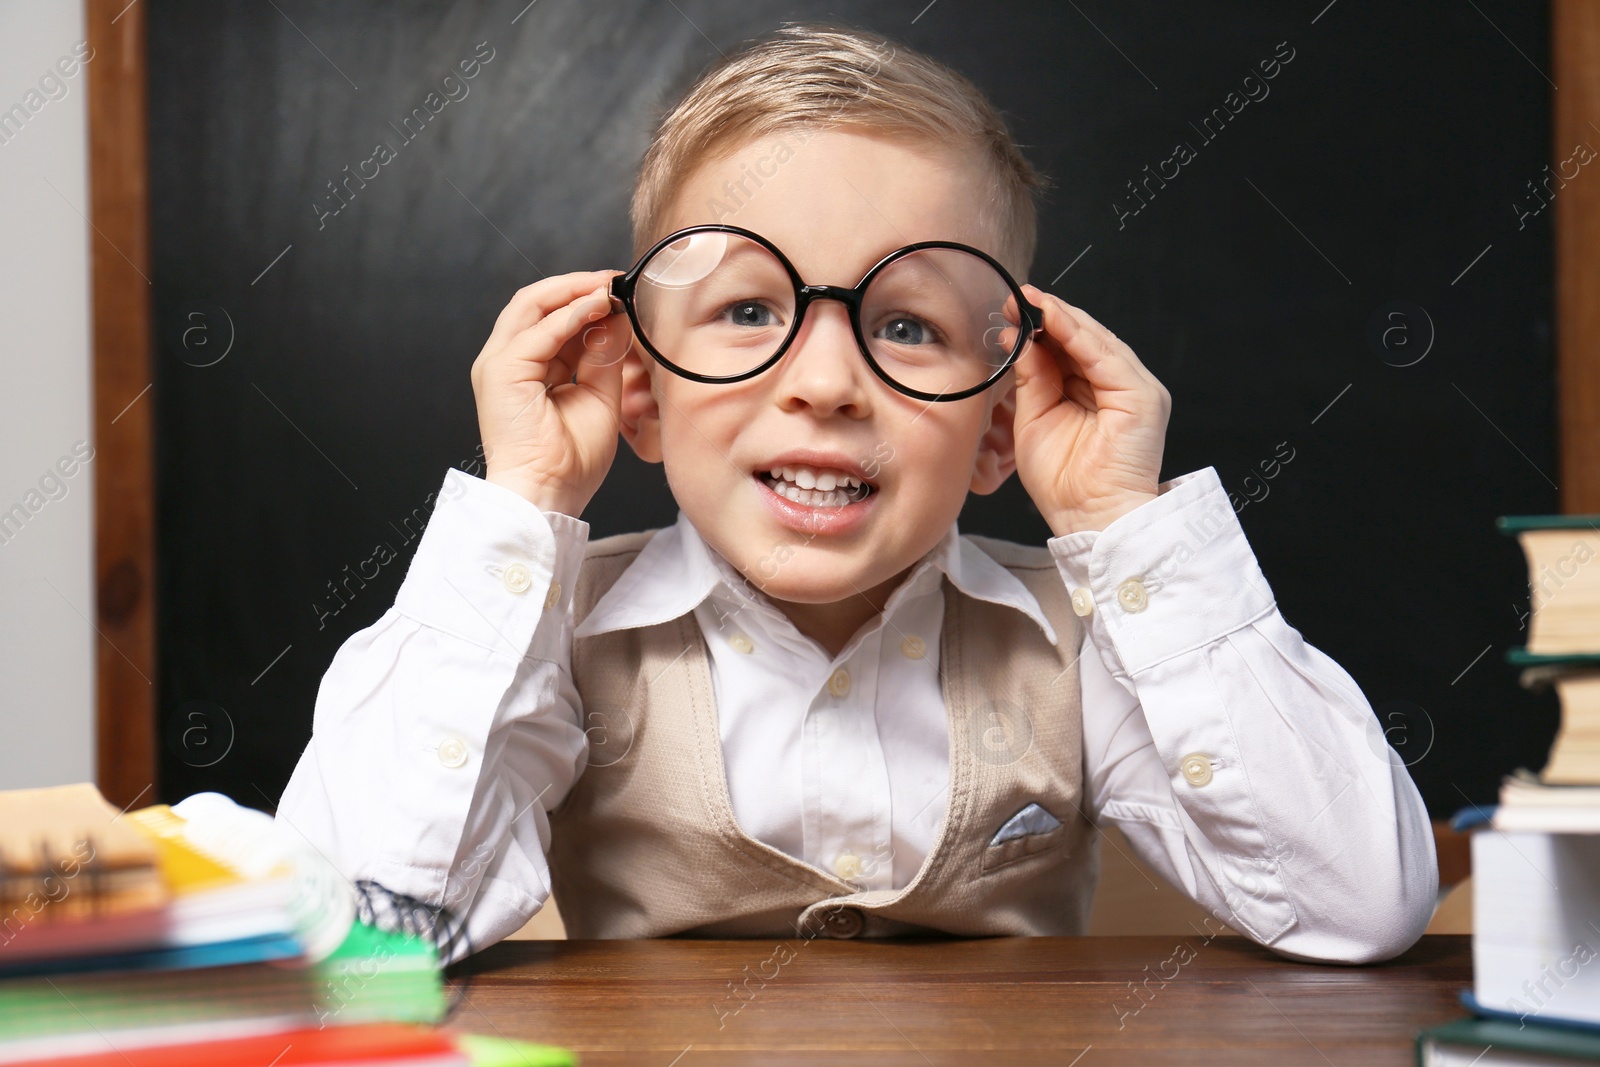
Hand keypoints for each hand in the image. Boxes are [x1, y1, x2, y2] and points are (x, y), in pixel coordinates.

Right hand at [470, 270, 632, 515]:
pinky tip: (599, 306)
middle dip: (578, 285)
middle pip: (536, 302)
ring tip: (609, 286)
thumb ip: (604, 355)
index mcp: (527, 368)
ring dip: (574, 291)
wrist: (548, 494)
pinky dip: (571, 314)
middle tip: (616, 278)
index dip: (583, 298)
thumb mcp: (599, 396)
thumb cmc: (570, 461)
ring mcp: (499, 363)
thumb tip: (617, 315)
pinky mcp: (501, 370)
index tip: (620, 290)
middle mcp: (507, 360)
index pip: (551, 317)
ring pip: (532, 305)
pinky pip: (540, 331)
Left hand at [1008, 284, 1170, 534]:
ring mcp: (1134, 389)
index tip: (1009, 310)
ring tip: (1029, 302)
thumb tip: (1020, 339)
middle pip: (1082, 341)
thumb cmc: (1063, 483)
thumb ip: (1032, 379)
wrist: (1088, 519)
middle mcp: (1117, 387)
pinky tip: (1053, 319)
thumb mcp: (1035, 419)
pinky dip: (1078, 334)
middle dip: (1047, 317)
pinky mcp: (1142, 396)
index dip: (1040, 329)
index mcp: (1093, 394)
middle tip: (1014, 298)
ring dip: (1060, 319)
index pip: (1067, 351)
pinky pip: (1106, 356)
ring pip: (1096, 342)